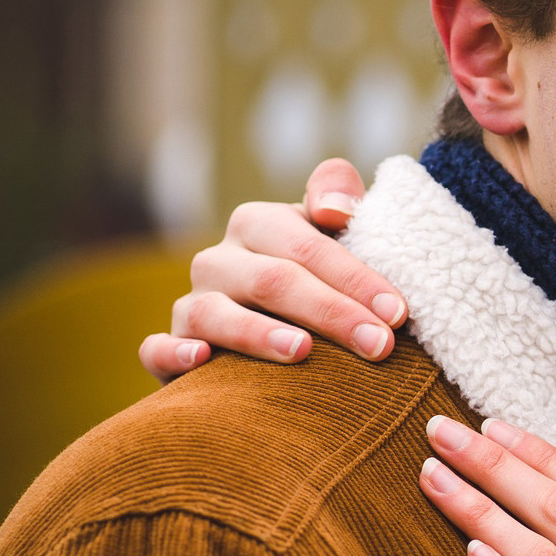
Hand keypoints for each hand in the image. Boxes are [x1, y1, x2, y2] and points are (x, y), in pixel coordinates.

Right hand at [139, 158, 407, 380]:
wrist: (281, 320)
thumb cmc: (320, 274)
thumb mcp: (334, 230)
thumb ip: (338, 196)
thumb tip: (335, 209)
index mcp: (257, 224)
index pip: (307, 247)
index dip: (356, 278)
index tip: (398, 313)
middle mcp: (218, 260)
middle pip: (272, 281)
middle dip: (331, 313)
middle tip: (379, 346)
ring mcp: (191, 303)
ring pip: (213, 314)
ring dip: (258, 334)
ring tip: (302, 352)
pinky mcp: (171, 346)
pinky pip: (157, 348)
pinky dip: (173, 353)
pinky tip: (201, 360)